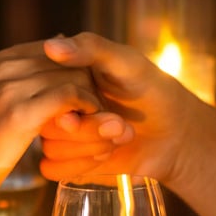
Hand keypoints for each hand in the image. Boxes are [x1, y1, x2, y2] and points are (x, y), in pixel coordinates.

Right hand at [0, 41, 129, 200]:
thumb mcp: (0, 102)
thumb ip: (26, 81)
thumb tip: (57, 57)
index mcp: (3, 59)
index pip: (59, 49)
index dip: (79, 71)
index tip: (88, 95)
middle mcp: (6, 65)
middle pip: (70, 61)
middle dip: (89, 83)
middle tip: (98, 110)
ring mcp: (11, 86)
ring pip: (74, 76)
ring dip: (92, 98)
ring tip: (97, 119)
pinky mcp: (20, 112)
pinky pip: (69, 96)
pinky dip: (86, 108)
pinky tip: (87, 124)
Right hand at [39, 32, 215, 187]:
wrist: (174, 133)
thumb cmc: (151, 90)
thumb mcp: (126, 62)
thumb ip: (90, 49)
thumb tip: (50, 45)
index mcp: (62, 76)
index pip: (42, 90)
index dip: (69, 102)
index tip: (99, 104)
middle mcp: (56, 104)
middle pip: (46, 123)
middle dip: (88, 129)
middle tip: (119, 124)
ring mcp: (61, 134)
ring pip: (50, 148)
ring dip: (90, 146)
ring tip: (120, 136)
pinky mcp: (68, 161)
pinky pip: (51, 169)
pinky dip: (81, 165)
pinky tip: (107, 154)